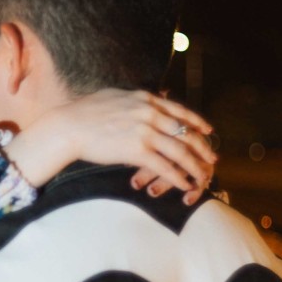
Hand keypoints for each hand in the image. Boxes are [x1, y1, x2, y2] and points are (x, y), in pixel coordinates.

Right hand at [9, 90, 216, 203]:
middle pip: (186, 132)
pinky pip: (165, 166)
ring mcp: (145, 131)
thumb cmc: (86, 112)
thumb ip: (136, 99)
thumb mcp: (116, 96)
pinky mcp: (137, 150)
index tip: (208, 131)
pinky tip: (185, 185)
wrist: (69, 127)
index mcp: (146, 99)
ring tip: (202, 177)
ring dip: (195, 166)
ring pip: (180, 151)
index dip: (197, 122)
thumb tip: (148, 97)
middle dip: (202, 148)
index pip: (180, 111)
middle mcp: (150, 113)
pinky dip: (178, 177)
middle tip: (212, 159)